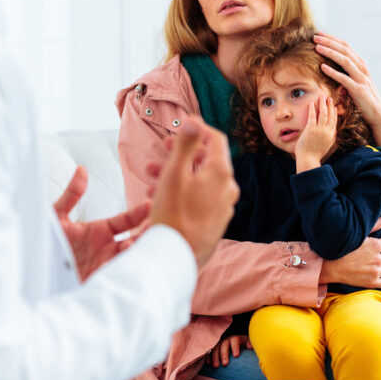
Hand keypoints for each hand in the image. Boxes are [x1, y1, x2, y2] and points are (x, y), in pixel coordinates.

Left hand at [54, 166, 151, 280]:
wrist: (35, 271)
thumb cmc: (46, 242)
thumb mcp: (57, 217)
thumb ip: (71, 195)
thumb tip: (81, 169)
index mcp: (101, 231)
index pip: (127, 220)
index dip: (139, 213)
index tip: (149, 204)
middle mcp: (108, 248)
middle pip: (137, 238)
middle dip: (148, 233)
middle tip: (156, 226)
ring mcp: (107, 265)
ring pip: (132, 257)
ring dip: (138, 251)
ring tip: (136, 246)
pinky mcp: (102, 282)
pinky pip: (120, 276)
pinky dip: (126, 270)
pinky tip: (126, 265)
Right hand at [147, 116, 239, 268]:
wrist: (177, 259)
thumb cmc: (173, 215)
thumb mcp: (174, 173)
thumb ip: (185, 144)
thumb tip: (193, 120)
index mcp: (221, 173)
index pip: (215, 139)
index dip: (197, 129)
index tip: (180, 129)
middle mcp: (228, 188)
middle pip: (207, 160)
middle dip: (182, 153)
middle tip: (163, 150)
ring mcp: (223, 207)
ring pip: (201, 180)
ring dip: (178, 173)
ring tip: (152, 177)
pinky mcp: (215, 222)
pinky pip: (201, 198)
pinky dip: (184, 191)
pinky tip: (161, 197)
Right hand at [210, 335, 252, 367]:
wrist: (237, 345)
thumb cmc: (244, 345)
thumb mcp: (248, 343)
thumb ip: (250, 344)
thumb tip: (250, 346)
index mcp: (236, 338)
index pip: (235, 340)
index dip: (235, 347)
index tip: (236, 356)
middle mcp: (226, 340)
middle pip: (224, 345)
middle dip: (224, 355)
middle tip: (225, 364)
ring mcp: (220, 344)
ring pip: (216, 349)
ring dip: (215, 357)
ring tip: (216, 366)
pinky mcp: (215, 349)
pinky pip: (210, 352)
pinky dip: (209, 357)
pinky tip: (208, 363)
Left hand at [293, 97, 336, 170]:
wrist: (309, 159)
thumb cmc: (315, 154)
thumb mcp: (327, 145)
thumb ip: (330, 138)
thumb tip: (332, 132)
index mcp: (331, 135)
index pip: (334, 121)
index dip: (334, 113)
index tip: (334, 107)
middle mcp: (327, 131)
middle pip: (330, 115)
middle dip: (330, 105)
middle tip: (329, 98)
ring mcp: (319, 130)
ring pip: (323, 114)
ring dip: (323, 104)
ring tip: (322, 97)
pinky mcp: (311, 129)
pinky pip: (313, 116)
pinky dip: (313, 109)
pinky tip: (312, 103)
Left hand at [314, 32, 380, 149]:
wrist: (378, 115)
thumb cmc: (364, 98)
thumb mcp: (355, 82)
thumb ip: (346, 73)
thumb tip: (330, 65)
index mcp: (361, 65)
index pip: (346, 47)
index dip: (333, 39)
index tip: (319, 35)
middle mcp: (362, 69)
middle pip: (345, 50)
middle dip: (329, 42)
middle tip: (315, 37)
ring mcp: (362, 79)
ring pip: (345, 61)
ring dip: (330, 53)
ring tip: (317, 47)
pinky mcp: (359, 91)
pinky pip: (344, 79)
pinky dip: (333, 72)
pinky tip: (322, 67)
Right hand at [317, 217, 380, 287]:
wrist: (330, 266)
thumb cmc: (341, 249)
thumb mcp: (357, 235)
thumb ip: (373, 226)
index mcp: (375, 245)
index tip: (378, 247)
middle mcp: (378, 258)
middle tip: (376, 256)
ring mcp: (375, 272)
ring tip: (379, 265)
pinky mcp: (372, 282)